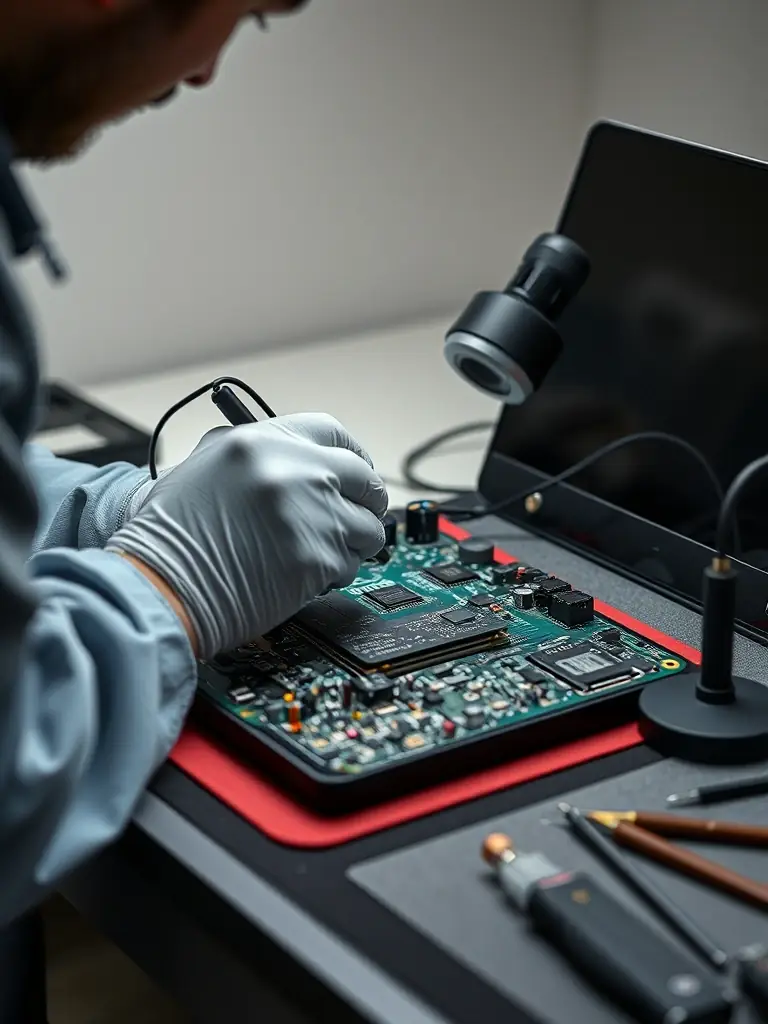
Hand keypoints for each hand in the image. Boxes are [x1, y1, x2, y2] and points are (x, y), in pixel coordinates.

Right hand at [106, 413, 387, 656]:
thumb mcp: (207, 464)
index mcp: (262, 441)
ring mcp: (310, 515)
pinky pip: (351, 564)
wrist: (158, 585)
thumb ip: (262, 454)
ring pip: (367, 527)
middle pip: (364, 479)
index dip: (353, 455)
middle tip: (353, 517)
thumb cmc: (171, 534)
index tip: (357, 472)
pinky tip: (304, 577)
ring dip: (352, 542)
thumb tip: (306, 459)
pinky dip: (335, 573)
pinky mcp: (317, 559)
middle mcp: (292, 471)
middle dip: (365, 501)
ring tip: (319, 552)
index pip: (335, 434)